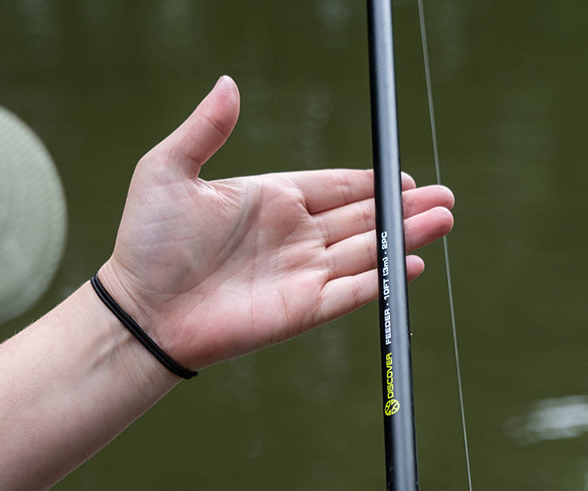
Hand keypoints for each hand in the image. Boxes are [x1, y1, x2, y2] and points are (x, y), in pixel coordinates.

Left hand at [99, 76, 454, 369]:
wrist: (143, 311)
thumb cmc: (149, 243)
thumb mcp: (169, 170)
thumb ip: (205, 129)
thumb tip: (228, 83)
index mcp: (272, 199)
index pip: (336, 187)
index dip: (372, 182)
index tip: (404, 174)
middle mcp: (295, 236)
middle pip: (363, 218)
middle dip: (405, 208)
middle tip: (444, 197)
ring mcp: (302, 274)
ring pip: (368, 251)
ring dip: (406, 237)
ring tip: (444, 220)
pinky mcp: (303, 310)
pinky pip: (354, 291)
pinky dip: (384, 278)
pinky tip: (411, 263)